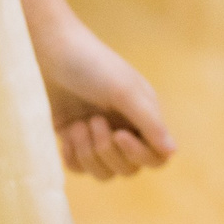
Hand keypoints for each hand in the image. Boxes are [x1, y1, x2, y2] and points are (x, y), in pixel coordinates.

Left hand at [28, 13, 176, 179]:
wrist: (51, 51)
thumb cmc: (92, 65)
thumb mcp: (124, 91)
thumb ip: (150, 123)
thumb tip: (173, 152)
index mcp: (144, 115)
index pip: (156, 156)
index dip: (140, 154)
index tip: (119, 134)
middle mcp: (125, 128)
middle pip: (129, 169)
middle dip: (108, 151)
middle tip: (93, 121)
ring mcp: (99, 136)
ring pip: (104, 172)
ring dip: (88, 153)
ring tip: (78, 126)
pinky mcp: (75, 139)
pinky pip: (80, 169)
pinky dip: (72, 157)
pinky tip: (67, 134)